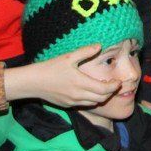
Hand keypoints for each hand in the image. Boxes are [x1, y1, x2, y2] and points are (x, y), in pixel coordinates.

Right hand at [3, 44, 119, 106]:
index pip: (104, 90)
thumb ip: (85, 51)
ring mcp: (72, 102)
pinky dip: (91, 100)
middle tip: (114, 84)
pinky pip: (84, 105)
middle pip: (101, 99)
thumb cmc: (50, 68)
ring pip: (93, 103)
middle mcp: (78, 95)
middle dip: (110, 92)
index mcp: (81, 83)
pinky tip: (90, 91)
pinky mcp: (67, 105)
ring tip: (104, 87)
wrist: (32, 82)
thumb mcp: (69, 57)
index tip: (118, 81)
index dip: (114, 87)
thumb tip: (99, 45)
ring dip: (101, 97)